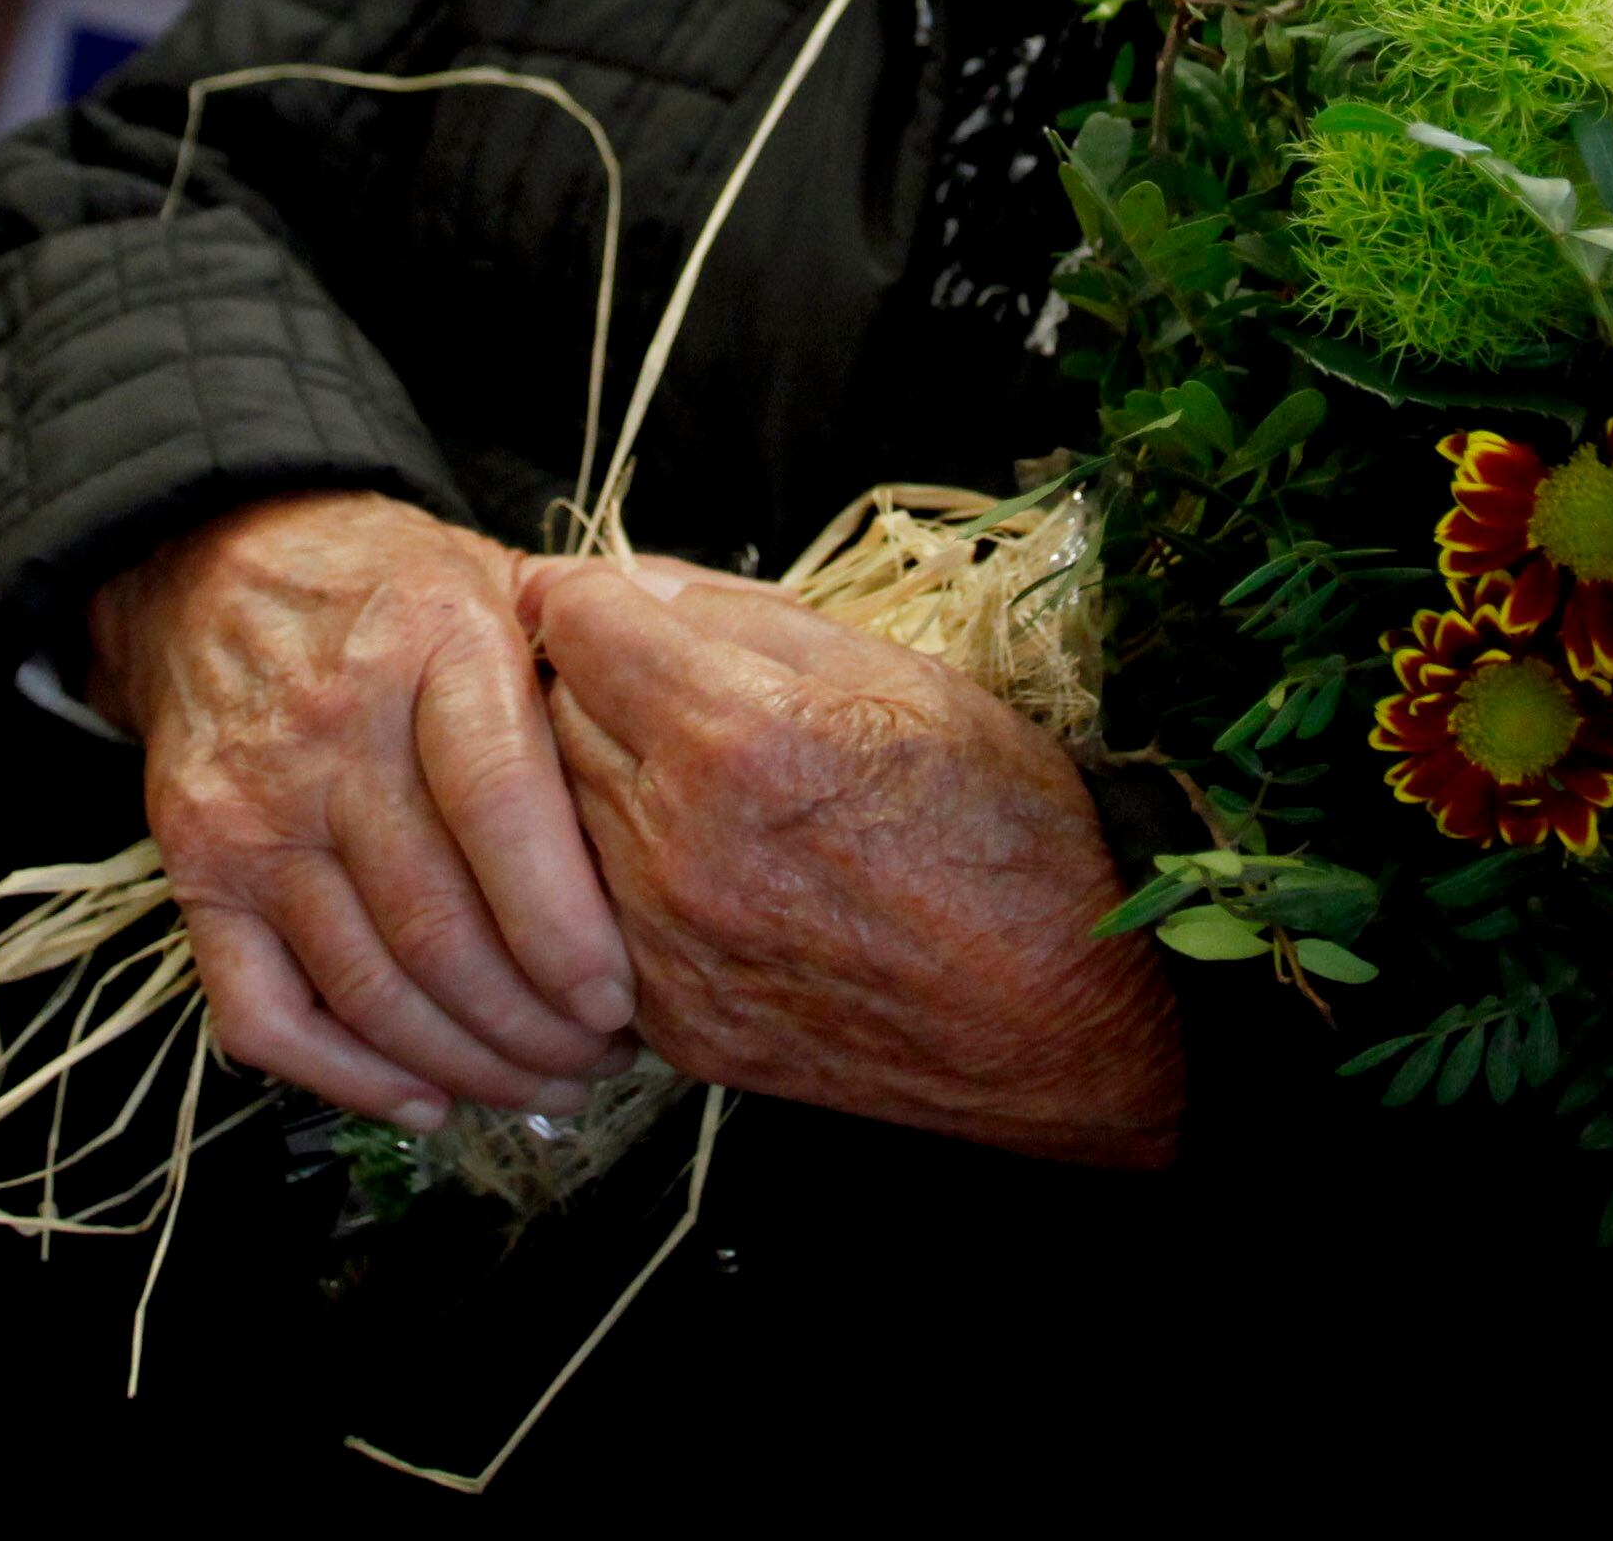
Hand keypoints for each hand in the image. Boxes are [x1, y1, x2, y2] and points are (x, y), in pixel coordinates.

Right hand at [87, 490, 637, 1129]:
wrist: (219, 573)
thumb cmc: (393, 595)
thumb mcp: (503, 584)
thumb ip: (595, 667)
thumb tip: (701, 775)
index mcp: (433, 645)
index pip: (497, 805)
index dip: (562, 924)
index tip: (620, 999)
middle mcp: (334, 730)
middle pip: (439, 925)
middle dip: (536, 1025)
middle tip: (605, 1057)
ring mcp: (254, 812)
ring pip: (369, 988)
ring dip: (470, 1066)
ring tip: (545, 1084)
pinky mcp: (197, 874)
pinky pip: (267, 1017)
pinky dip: (351, 1079)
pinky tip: (427, 1097)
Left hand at [523, 558, 1183, 1166]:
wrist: (1063, 1027)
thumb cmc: (1011, 843)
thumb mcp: (912, 679)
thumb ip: (757, 619)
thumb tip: (646, 585)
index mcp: (741, 737)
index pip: (578, 621)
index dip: (592, 593)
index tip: (606, 599)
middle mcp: (679, 845)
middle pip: (549, 713)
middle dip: (587, 681)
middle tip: (646, 682)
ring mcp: (664, 946)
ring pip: (552, 819)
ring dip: (591, 782)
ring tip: (673, 775)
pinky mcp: (671, 1021)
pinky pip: (589, 918)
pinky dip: (616, 881)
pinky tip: (692, 869)